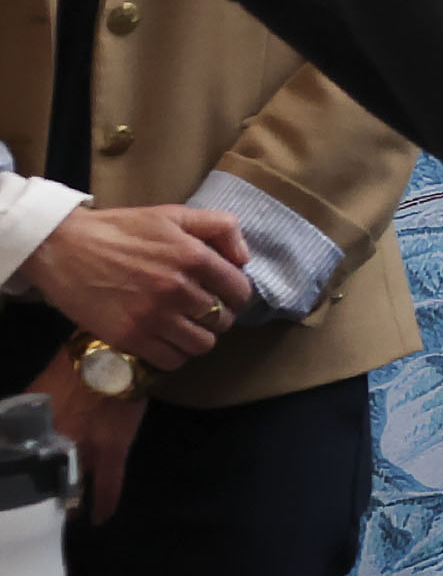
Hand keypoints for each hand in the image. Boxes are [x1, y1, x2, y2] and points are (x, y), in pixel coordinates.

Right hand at [20, 207, 250, 368]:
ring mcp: (153, 316)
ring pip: (201, 344)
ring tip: (187, 327)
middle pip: (221, 319)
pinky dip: (175, 355)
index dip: (236, 295)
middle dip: (218, 316)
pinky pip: (171, 360)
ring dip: (199, 338)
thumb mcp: (174, 215)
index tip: (226, 296)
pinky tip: (167, 341)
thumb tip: (244, 259)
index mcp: (193, 257)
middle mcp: (177, 289)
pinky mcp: (129, 337)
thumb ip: (220, 227)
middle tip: (203, 311)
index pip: (239, 291)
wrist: (65, 248)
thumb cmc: (122, 229)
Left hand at [28, 348, 146, 523]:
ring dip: (68, 502)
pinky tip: (100, 519)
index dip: (17, 482)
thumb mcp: (37, 392)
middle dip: (40, 495)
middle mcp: (53, 446)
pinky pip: (108, 485)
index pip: (16, 466)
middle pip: (41, 481)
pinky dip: (104, 503)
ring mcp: (83, 450)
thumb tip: (10, 434)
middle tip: (40, 506)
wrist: (111, 355)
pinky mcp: (113, 450)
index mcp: (30, 431)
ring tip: (65, 515)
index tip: (15, 492)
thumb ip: (24, 414)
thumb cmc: (71, 368)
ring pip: (71, 487)